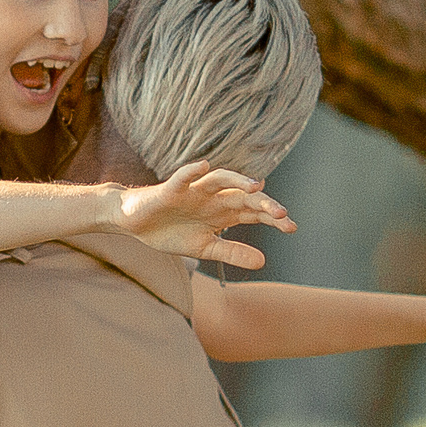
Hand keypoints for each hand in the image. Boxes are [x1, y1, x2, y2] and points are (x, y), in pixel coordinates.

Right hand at [111, 160, 293, 269]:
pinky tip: (204, 165)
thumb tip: (263, 261)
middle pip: (243, 196)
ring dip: (237, 181)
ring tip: (255, 187)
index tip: (292, 227)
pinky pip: (182, 177)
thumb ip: (231, 252)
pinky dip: (192, 170)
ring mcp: (192, 192)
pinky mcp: (170, 189)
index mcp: (222, 212)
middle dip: (263, 204)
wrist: (133, 222)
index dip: (272, 218)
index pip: (253, 212)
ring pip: (219, 180)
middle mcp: (212, 198)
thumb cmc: (169, 231)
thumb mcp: (204, 248)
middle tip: (283, 215)